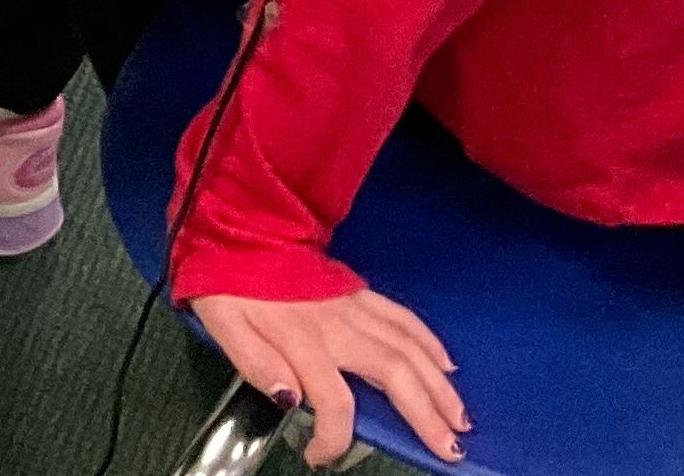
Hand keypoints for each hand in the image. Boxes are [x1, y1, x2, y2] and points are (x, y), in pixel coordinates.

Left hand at [190, 288, 466, 466]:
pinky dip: (429, 342)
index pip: (333, 400)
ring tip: (459, 419)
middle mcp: (337, 325)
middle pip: (394, 374)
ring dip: (439, 386)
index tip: (321, 457)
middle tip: (449, 448)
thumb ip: (256, 364)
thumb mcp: (224, 326)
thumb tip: (291, 399)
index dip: (334, 437)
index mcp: (300, 339)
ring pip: (409, 348)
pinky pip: (403, 317)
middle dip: (425, 415)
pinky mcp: (358, 293)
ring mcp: (353, 306)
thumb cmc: (227, 284)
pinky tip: (447, 365)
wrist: (238, 229)